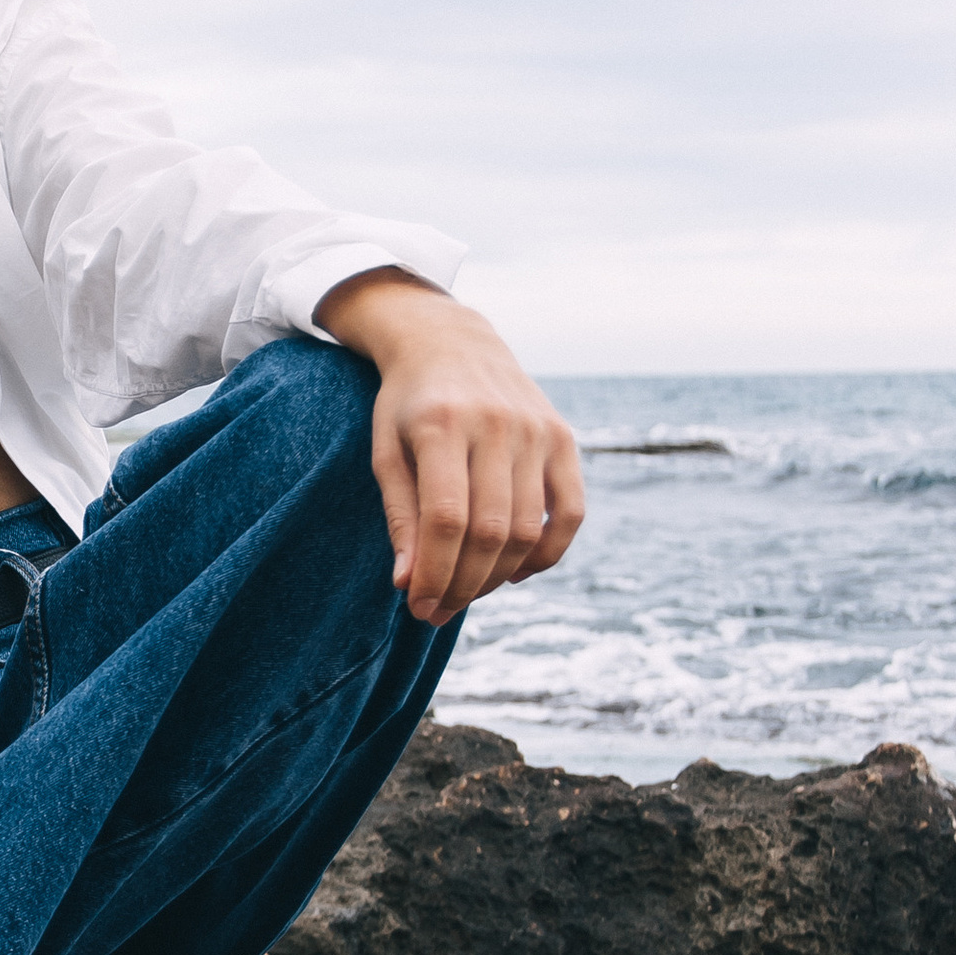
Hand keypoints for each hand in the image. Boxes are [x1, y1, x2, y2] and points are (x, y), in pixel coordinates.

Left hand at [315, 272, 584, 625]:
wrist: (450, 343)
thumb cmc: (408, 406)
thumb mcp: (386, 451)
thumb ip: (400, 516)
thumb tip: (409, 584)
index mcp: (441, 423)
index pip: (446, 519)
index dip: (435, 573)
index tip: (418, 606)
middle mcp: (496, 424)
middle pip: (490, 531)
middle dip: (462, 585)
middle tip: (437, 611)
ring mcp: (536, 430)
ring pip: (527, 530)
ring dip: (496, 577)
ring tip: (466, 594)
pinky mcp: (563, 437)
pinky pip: (569, 512)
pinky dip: (547, 553)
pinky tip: (515, 574)